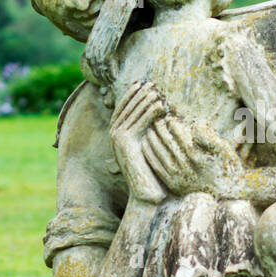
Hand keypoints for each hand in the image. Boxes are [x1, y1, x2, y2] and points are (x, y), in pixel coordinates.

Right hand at [110, 81, 167, 202]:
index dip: (133, 94)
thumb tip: (156, 111)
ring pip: (133, 113)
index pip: (124, 107)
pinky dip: (150, 112)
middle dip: (140, 93)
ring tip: (159, 91)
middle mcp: (114, 134)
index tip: (145, 83)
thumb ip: (147, 130)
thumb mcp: (148, 145)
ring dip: (146, 100)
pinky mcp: (125, 143)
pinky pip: (139, 122)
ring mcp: (117, 138)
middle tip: (153, 83)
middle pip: (127, 106)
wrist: (146, 193)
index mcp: (117, 133)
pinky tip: (161, 106)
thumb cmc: (152, 172)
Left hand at [142, 114, 245, 198]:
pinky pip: (155, 166)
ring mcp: (177, 177)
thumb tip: (196, 123)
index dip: (173, 123)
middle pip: (167, 142)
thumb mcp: (225, 150)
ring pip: (158, 153)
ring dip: (151, 138)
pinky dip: (149, 153)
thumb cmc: (226, 169)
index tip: (169, 115)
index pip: (179, 135)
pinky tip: (145, 144)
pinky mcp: (172, 184)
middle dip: (159, 128)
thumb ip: (209, 136)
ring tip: (149, 128)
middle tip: (155, 118)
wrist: (226, 197)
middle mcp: (185, 167)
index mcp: (197, 156)